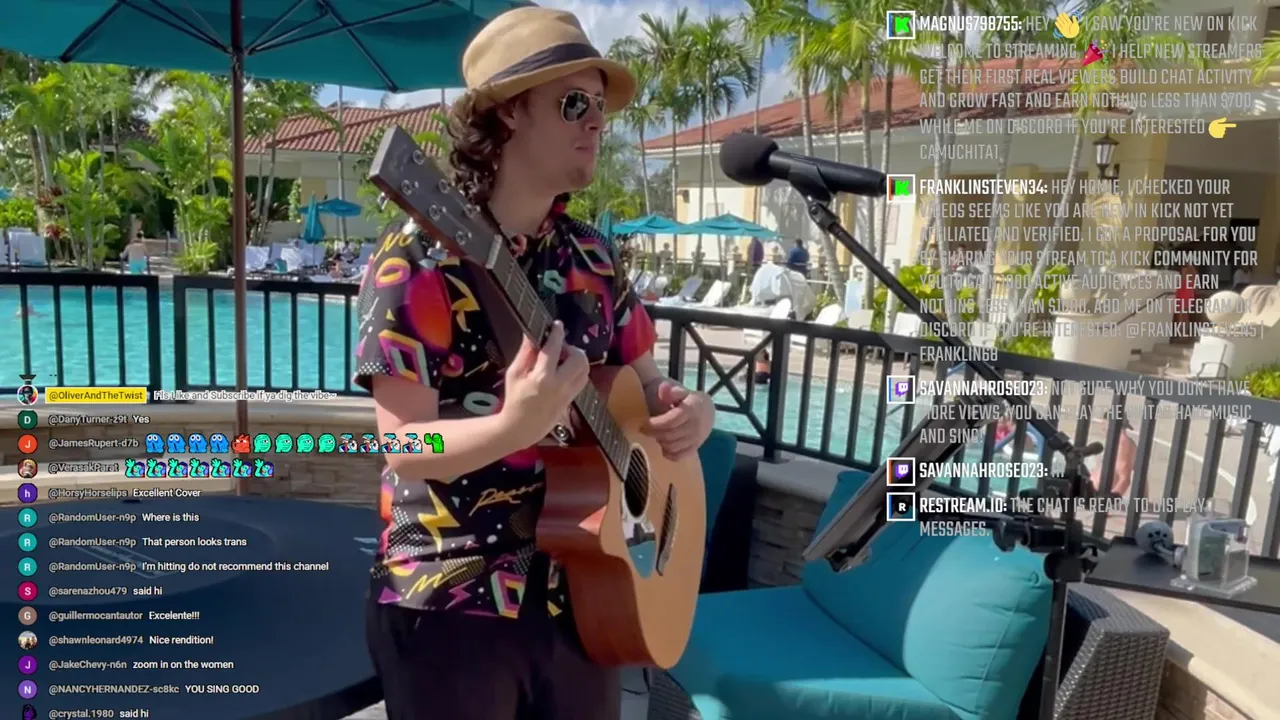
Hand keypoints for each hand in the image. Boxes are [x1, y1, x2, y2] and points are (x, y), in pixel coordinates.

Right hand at [500, 321, 589, 447]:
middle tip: (559, 349)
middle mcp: (559, 384)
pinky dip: (578, 370)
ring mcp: (568, 392)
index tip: (557, 325)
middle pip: (579, 358)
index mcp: (542, 377)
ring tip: (563, 359)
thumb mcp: (514, 374)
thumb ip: (525, 353)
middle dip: (571, 347)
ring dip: (577, 358)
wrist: (521, 427)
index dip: (557, 333)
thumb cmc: (514, 399)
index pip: (554, 348)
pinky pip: (583, 379)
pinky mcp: (572, 399)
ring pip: (585, 368)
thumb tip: (531, 334)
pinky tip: (565, 370)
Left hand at [643, 380, 713, 460]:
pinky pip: (679, 456)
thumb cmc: (686, 399)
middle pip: (670, 435)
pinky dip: (668, 453)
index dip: (655, 424)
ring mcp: (696, 439)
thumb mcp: (679, 390)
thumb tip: (665, 389)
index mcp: (692, 409)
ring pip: (673, 447)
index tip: (643, 423)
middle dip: (653, 433)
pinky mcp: (695, 448)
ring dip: (660, 441)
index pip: (671, 421)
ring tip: (654, 434)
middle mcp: (696, 426)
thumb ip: (671, 390)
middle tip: (644, 429)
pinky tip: (662, 444)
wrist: (705, 409)